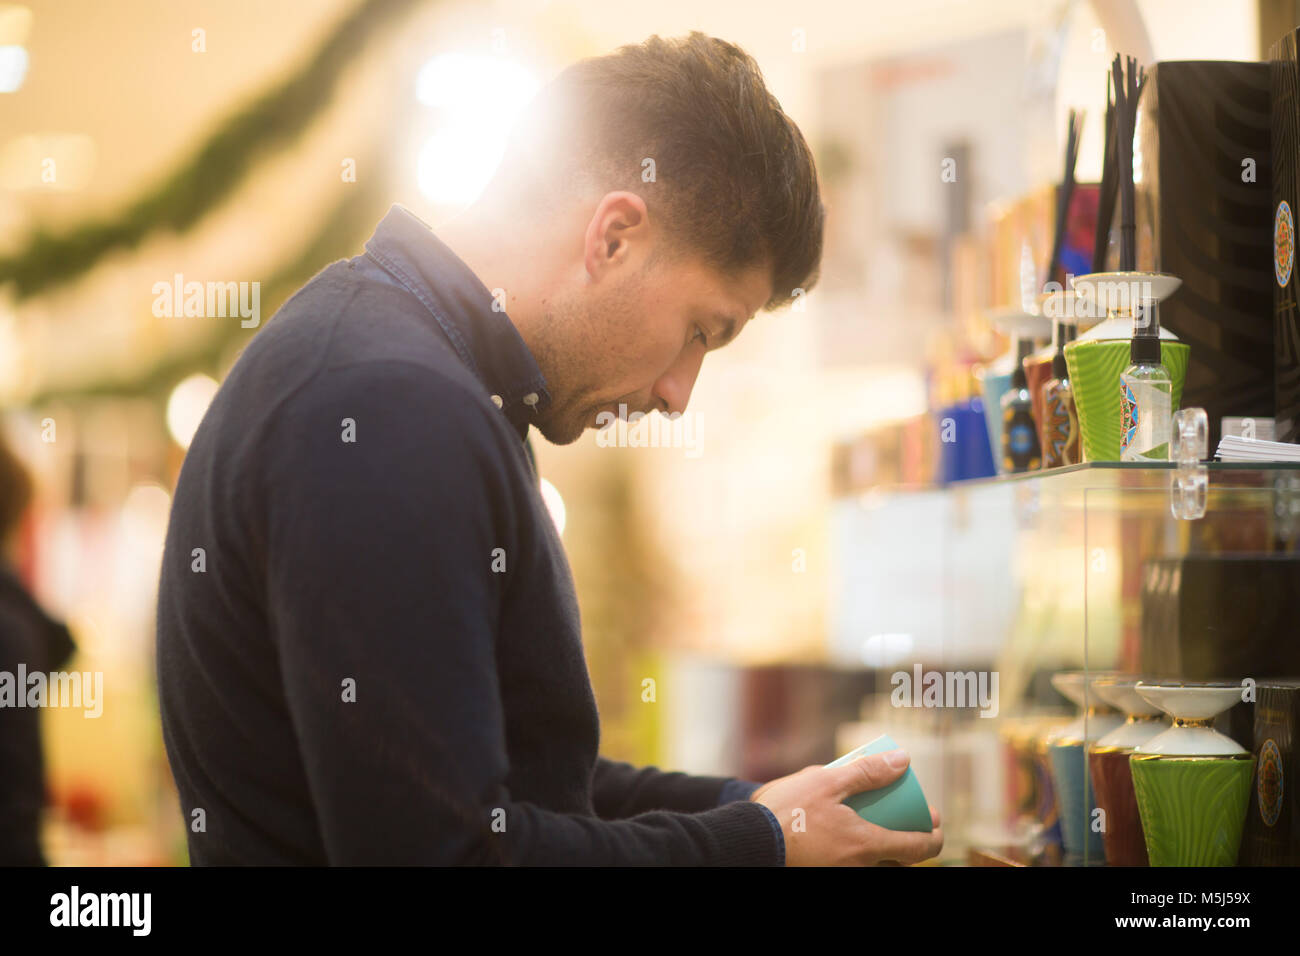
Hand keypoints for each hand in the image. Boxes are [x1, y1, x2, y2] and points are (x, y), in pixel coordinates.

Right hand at [749, 749, 943, 865]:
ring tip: (874, 826)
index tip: (935, 823)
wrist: (748, 841)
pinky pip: (850, 865)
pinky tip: (844, 835)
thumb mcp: (827, 781)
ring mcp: (840, 875)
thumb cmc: (785, 810)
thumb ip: (867, 772)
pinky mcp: (822, 874)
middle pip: (899, 862)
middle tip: (907, 821)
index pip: (918, 849)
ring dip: (882, 849)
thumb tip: (903, 760)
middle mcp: (858, 869)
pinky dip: (856, 853)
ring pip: (874, 865)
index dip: (934, 836)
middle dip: (908, 843)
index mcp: (865, 846)